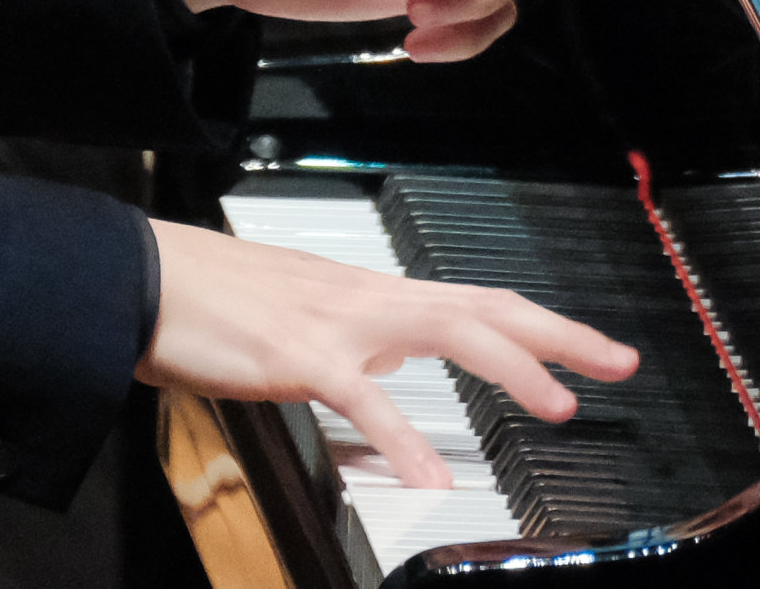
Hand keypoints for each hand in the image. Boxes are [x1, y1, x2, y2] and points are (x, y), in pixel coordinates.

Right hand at [142, 220, 636, 487]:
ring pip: (444, 331)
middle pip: (482, 307)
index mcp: (371, 294)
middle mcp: (367, 298)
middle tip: (617, 365)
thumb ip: (356, 338)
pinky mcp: (295, 356)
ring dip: (508, 369)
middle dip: (557, 335)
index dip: (543, 325)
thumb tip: (393, 358)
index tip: (598, 350)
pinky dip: (403, 439)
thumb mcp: (303, 316)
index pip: (476, 302)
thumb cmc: (211, 301)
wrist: (142, 279)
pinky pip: (362, 398)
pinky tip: (430, 480)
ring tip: (556, 408)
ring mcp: (335, 323)